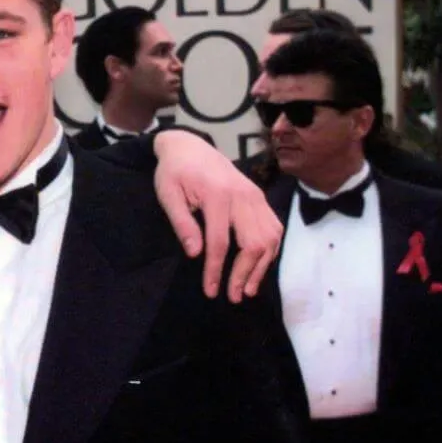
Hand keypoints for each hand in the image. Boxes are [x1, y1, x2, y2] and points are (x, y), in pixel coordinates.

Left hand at [153, 131, 282, 301]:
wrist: (189, 146)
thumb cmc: (174, 172)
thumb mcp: (168, 195)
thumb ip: (182, 223)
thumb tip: (195, 254)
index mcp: (218, 195)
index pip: (220, 243)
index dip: (216, 271)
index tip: (211, 292)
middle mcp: (243, 196)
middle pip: (253, 244)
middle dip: (244, 274)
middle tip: (232, 296)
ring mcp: (256, 196)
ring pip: (270, 238)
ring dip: (261, 267)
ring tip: (247, 289)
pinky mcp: (260, 197)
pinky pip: (274, 228)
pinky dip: (270, 250)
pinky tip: (259, 266)